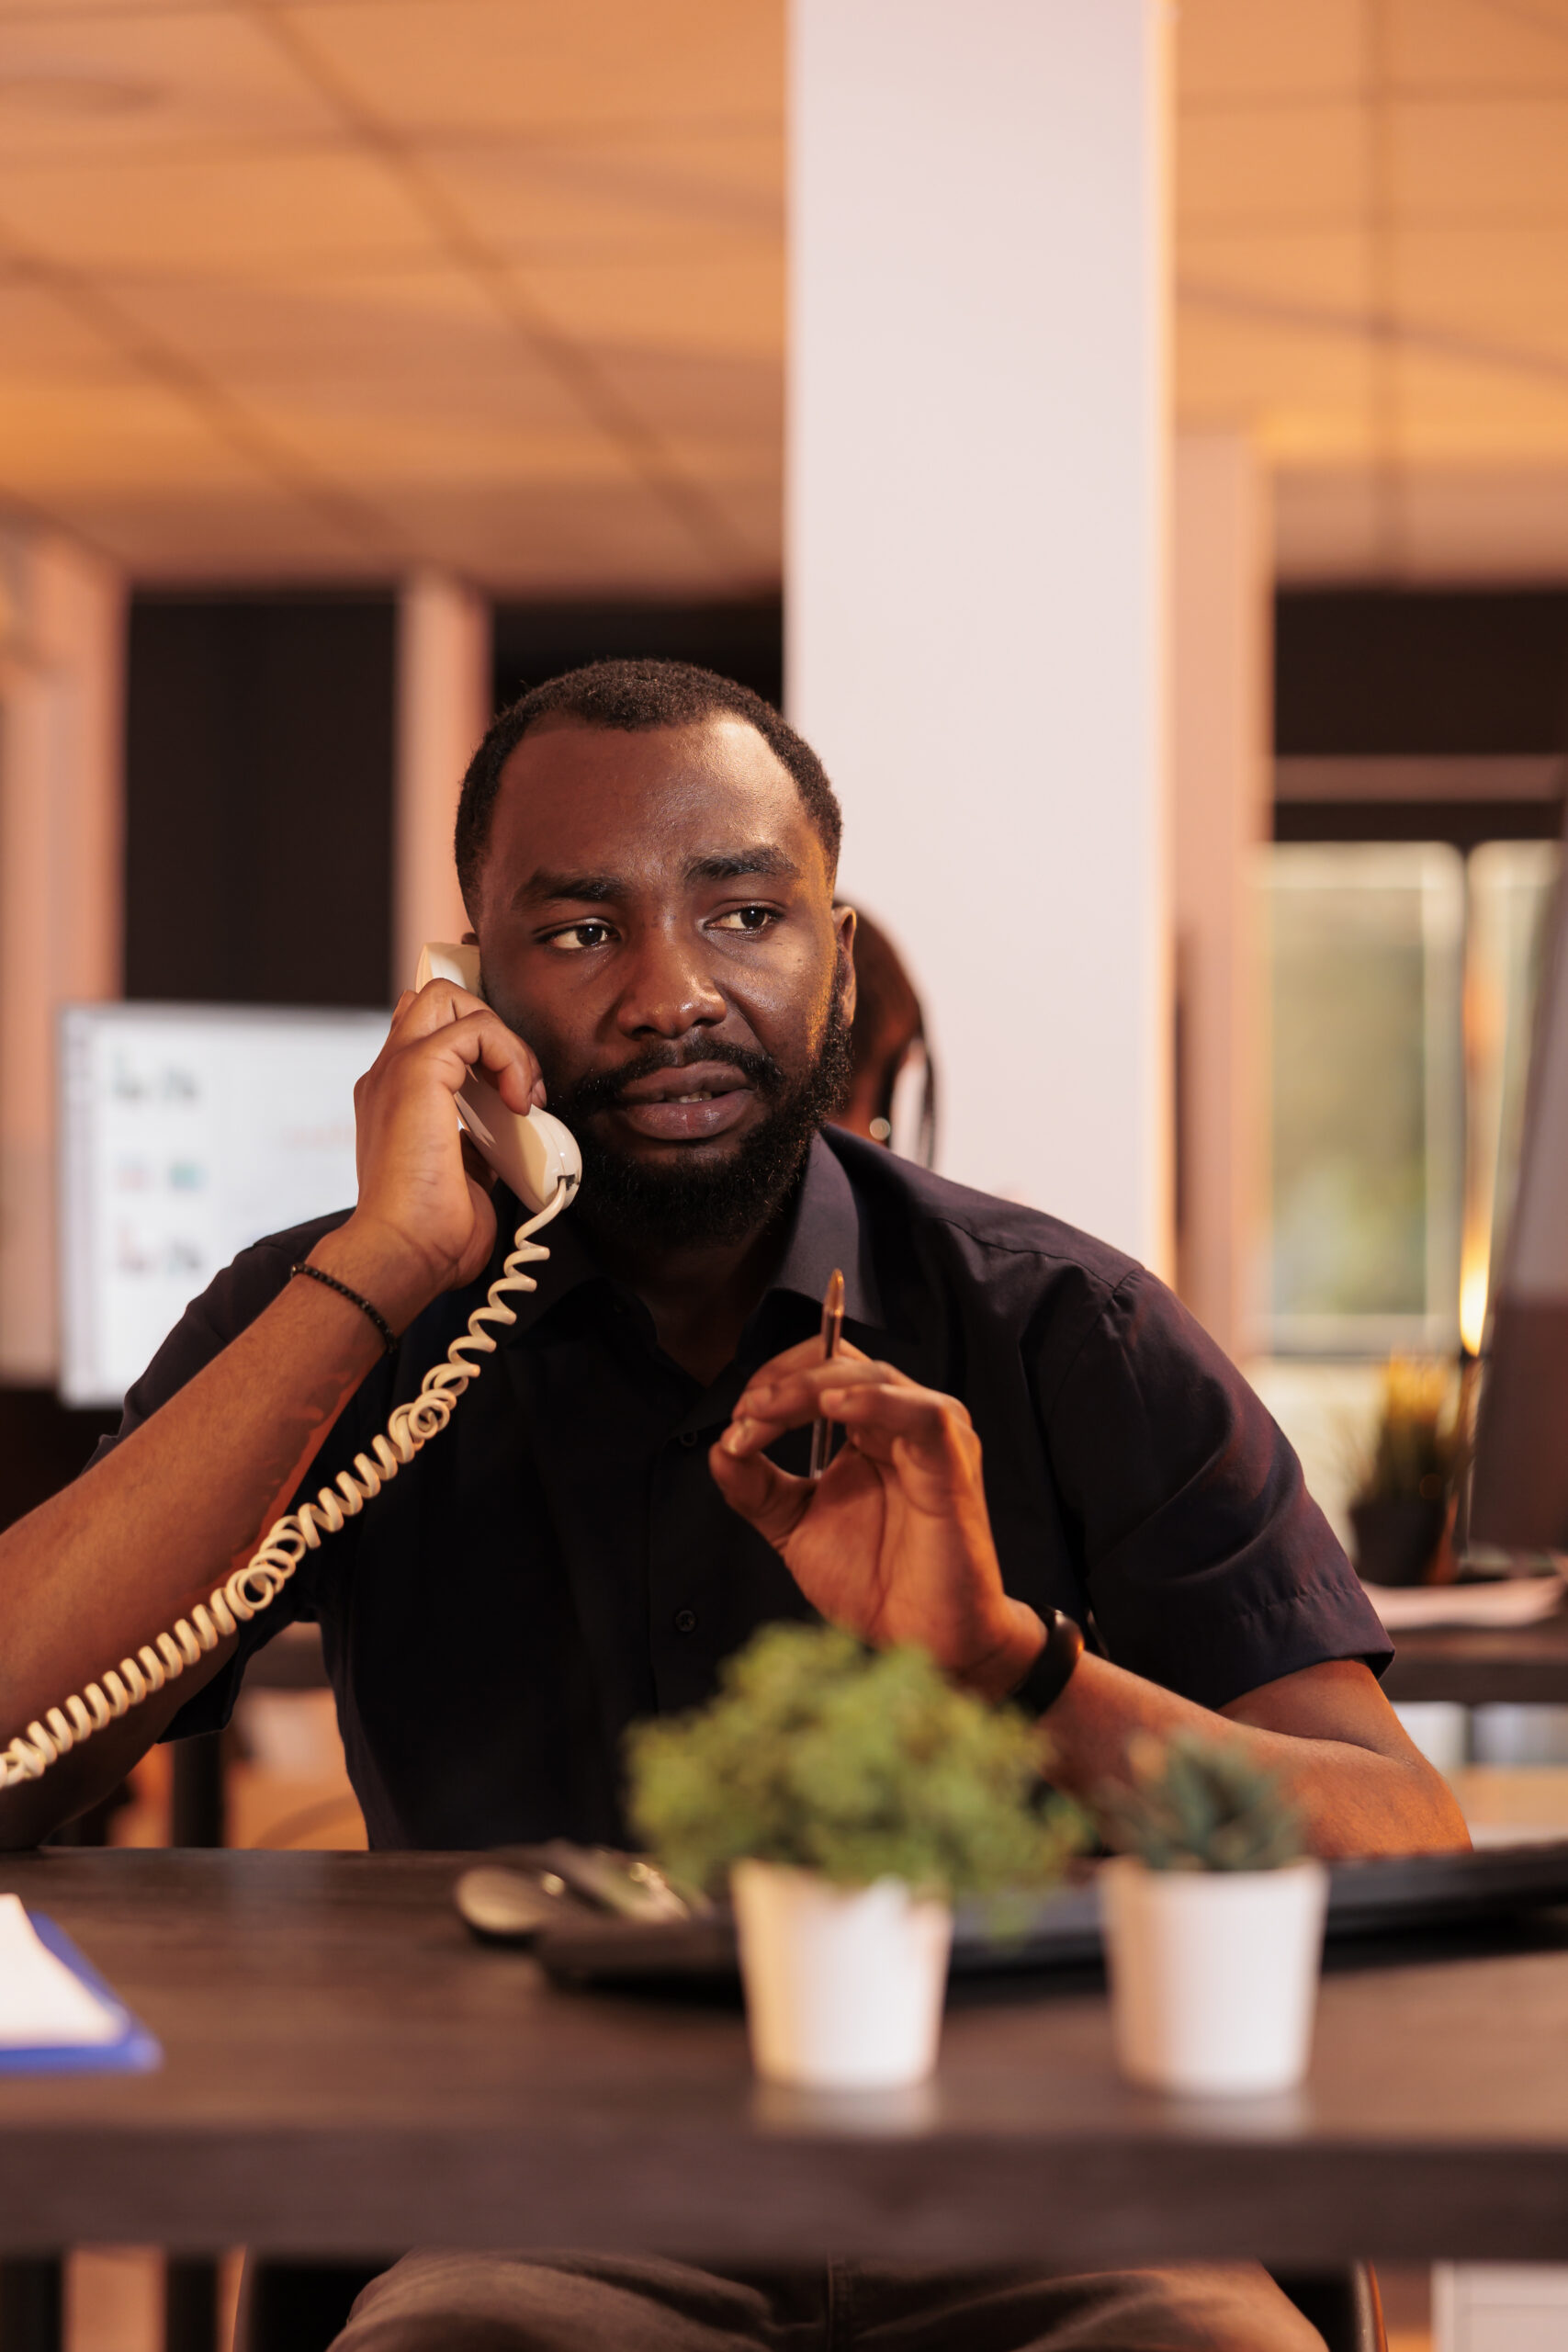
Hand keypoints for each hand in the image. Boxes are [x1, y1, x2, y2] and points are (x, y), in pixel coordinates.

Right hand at [335, 979, 546, 1321]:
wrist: (404, 1252)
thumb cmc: (431, 1233)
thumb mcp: (464, 1177)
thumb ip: (477, 1146)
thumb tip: (505, 1139)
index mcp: (394, 1098)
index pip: (429, 1033)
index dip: (479, 1046)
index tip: (514, 1097)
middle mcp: (388, 1075)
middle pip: (435, 1000)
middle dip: (491, 1029)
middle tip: (519, 1088)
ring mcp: (397, 1069)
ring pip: (449, 998)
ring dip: (504, 1040)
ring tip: (522, 1096)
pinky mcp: (417, 1072)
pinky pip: (476, 1027)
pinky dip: (511, 1057)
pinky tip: (518, 1105)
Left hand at [709, 1339, 1043, 1698]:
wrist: (922, 1639)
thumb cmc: (876, 1583)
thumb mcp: (795, 1529)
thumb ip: (757, 1489)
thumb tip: (719, 1448)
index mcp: (870, 1430)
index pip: (822, 1371)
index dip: (776, 1383)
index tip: (738, 1423)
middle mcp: (902, 1423)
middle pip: (842, 1364)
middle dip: (783, 1383)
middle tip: (746, 1415)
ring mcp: (932, 1437)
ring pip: (872, 1378)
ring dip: (810, 1388)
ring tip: (768, 1413)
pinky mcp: (953, 1461)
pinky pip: (920, 1413)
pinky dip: (874, 1402)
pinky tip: (834, 1408)